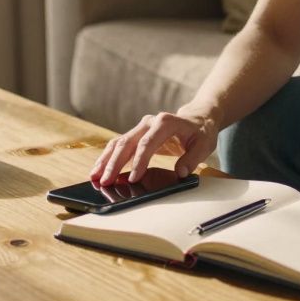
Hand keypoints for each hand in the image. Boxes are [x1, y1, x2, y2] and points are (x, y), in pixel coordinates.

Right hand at [90, 109, 218, 185]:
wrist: (197, 118)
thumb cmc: (201, 132)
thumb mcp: (204, 145)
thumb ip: (192, 158)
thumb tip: (180, 172)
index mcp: (165, 122)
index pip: (147, 143)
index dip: (139, 161)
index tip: (133, 179)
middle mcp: (149, 122)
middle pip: (127, 142)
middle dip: (115, 163)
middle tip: (106, 181)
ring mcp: (140, 128)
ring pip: (118, 143)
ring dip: (106, 160)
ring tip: (95, 176)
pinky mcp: (136, 135)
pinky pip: (119, 145)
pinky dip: (108, 157)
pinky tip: (99, 170)